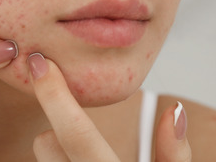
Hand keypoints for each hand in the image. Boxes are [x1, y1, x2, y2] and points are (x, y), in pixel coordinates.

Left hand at [27, 53, 191, 161]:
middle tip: (76, 125)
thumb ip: (175, 154)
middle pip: (45, 145)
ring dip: (58, 150)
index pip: (77, 135)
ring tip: (84, 153)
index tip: (40, 63)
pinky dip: (60, 160)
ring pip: (44, 157)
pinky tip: (75, 158)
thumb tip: (174, 111)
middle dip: (55, 128)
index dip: (54, 95)